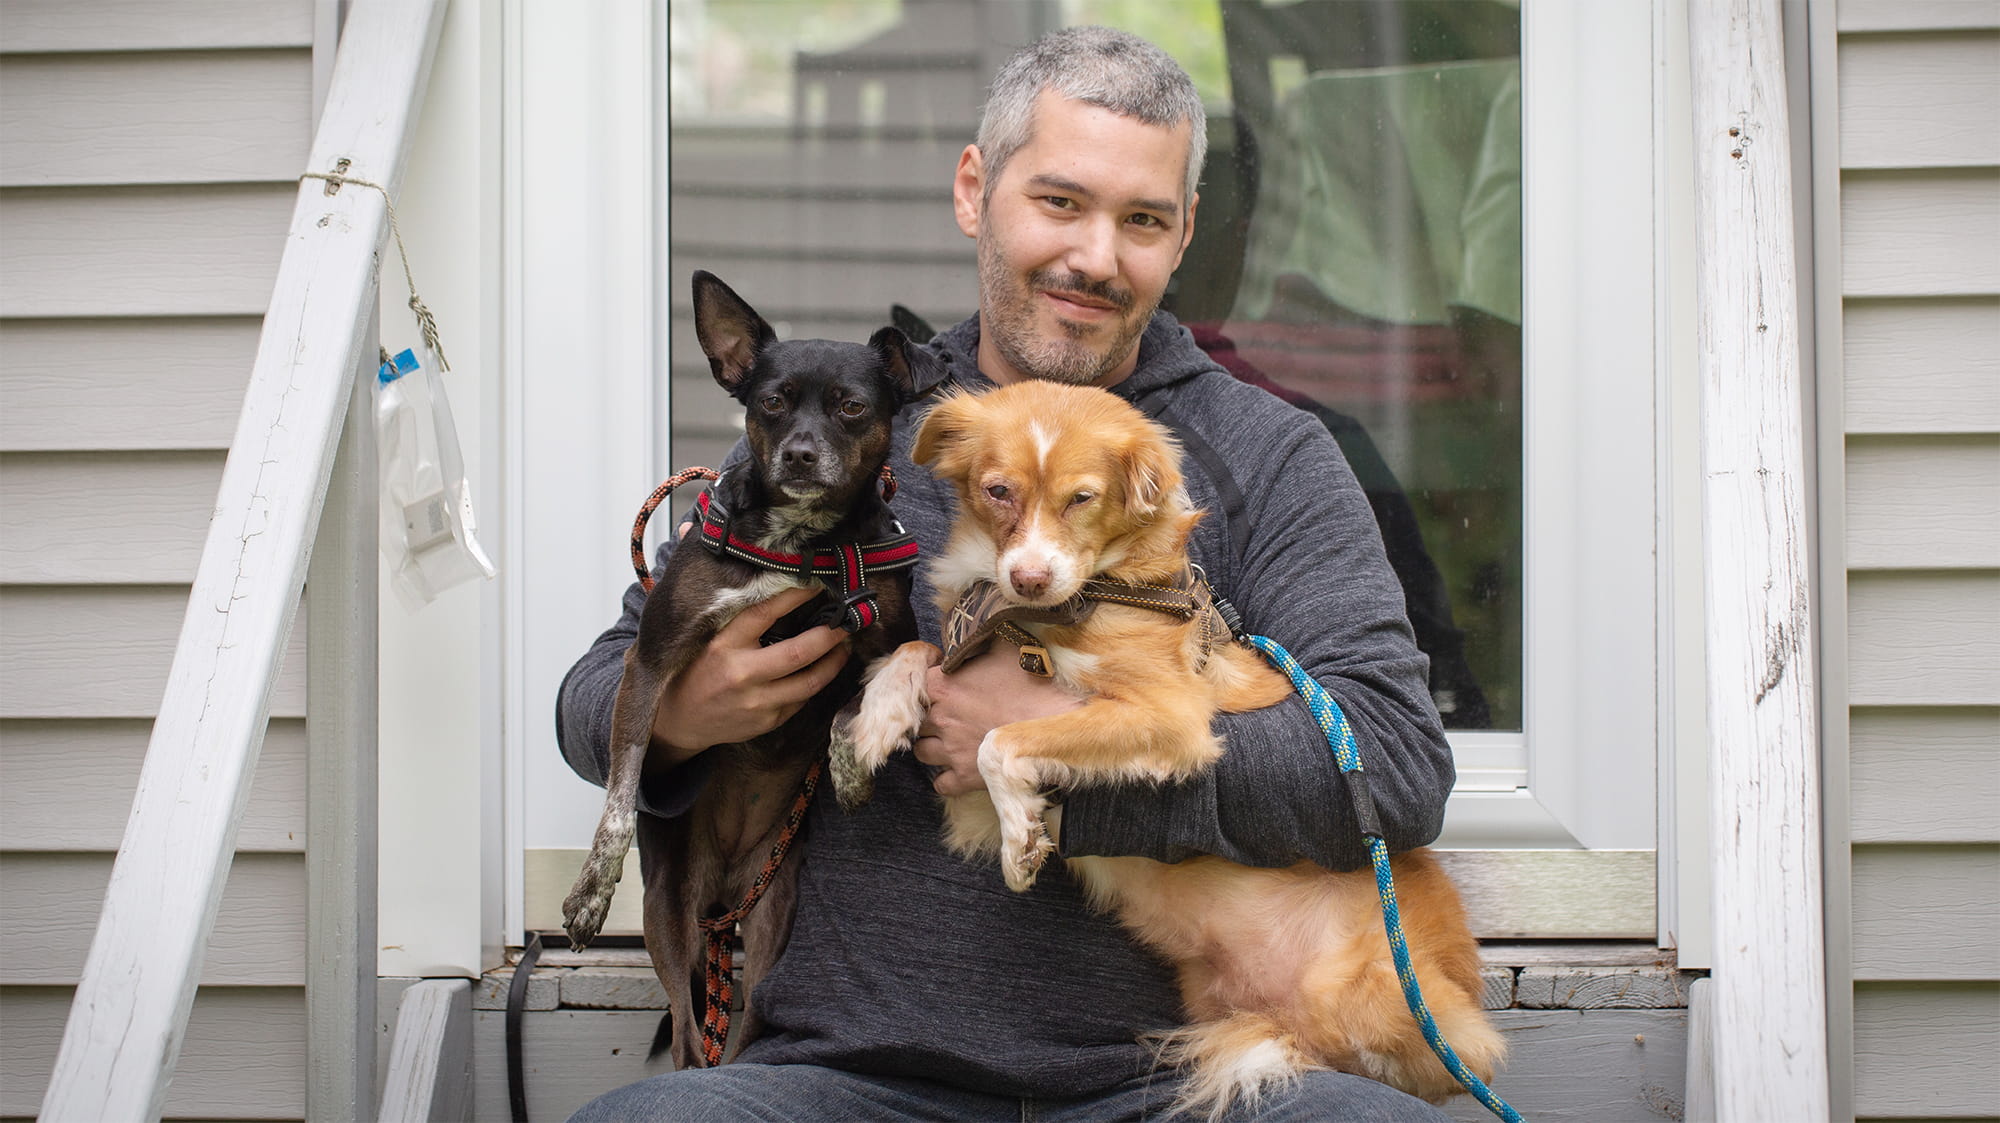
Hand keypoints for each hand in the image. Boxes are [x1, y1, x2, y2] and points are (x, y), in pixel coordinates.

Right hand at [648, 584, 849, 767]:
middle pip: (799, 652)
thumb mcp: (702, 637)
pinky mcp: (766, 722)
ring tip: (844, 645)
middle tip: (849, 620)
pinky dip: (816, 683)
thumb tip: (746, 565)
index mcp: (722, 645)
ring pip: (809, 681)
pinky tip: (823, 669)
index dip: (795, 595)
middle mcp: (741, 674)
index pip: (764, 612)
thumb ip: (731, 613)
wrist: (676, 722)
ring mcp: (756, 702)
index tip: (817, 582)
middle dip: (830, 634)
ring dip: (833, 662)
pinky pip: (801, 700)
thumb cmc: (693, 671)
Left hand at [913, 646, 1081, 795]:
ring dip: (932, 746)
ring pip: (921, 751)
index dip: (931, 681)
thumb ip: (982, 638)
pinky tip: (959, 768)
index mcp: (943, 685)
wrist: (1059, 723)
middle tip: (950, 714)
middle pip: (917, 719)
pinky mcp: (965, 777)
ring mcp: (951, 750)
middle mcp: (940, 718)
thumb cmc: (1034, 684)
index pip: (917, 681)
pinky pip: (941, 783)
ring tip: (950, 741)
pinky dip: (946, 778)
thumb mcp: (1006, 648)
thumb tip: (978, 626)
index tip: (945, 682)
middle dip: (930, 716)